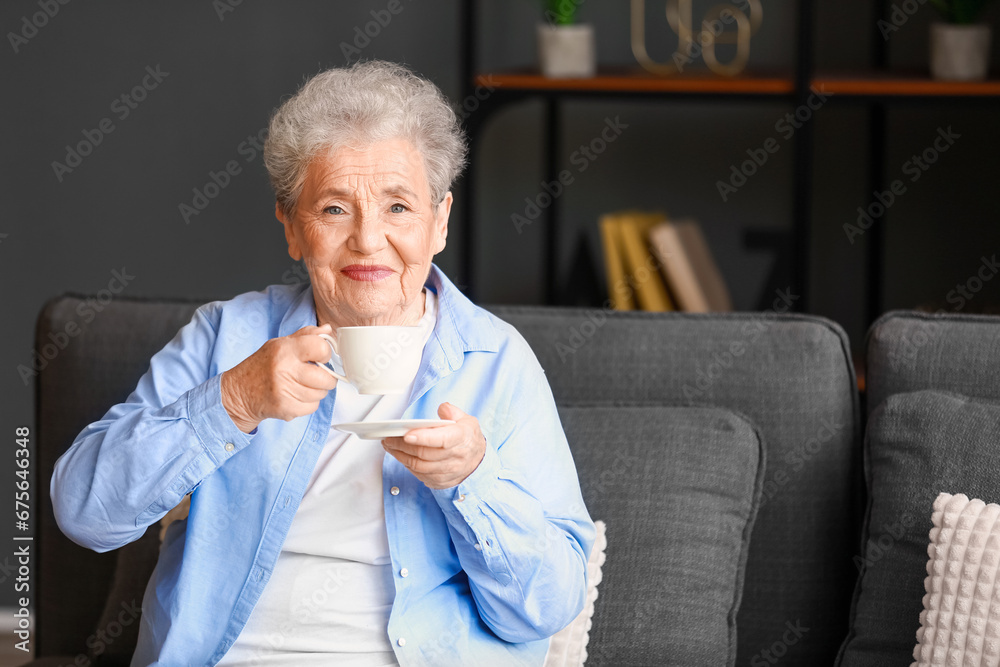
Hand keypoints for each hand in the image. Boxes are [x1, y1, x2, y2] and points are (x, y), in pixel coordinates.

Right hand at [221, 324, 338, 432]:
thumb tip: (327, 329)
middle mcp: (284, 369)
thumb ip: (305, 335)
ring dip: (316, 391)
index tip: (321, 357)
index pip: (320, 347)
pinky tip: (296, 396)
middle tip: (317, 376)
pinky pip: (312, 407)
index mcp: (285, 349)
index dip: (326, 353)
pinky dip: (308, 404)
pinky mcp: (285, 408)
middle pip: (326, 377)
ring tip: (302, 386)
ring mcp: (284, 390)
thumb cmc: (262, 366)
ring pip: (321, 394)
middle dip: (326, 378)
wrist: (238, 393)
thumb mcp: (280, 344)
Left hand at [381, 402, 486, 489]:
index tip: (407, 434)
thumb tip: (442, 409)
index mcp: (462, 438)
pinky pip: (420, 475)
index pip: (441, 439)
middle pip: (424, 453)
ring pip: (419, 466)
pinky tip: (400, 456)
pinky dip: (407, 465)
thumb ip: (453, 412)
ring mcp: (448, 471)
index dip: (423, 438)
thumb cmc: (469, 440)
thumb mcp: (467, 420)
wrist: (479, 463)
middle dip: (402, 445)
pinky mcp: (441, 481)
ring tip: (389, 446)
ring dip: (400, 456)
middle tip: (389, 438)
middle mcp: (455, 457)